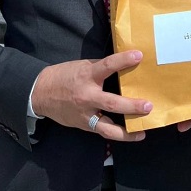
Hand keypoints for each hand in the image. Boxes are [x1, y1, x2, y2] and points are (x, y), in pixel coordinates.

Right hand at [31, 50, 151, 141]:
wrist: (41, 93)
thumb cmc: (66, 76)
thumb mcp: (82, 66)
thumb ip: (100, 68)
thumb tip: (123, 65)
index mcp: (87, 75)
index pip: (107, 66)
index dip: (123, 60)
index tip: (138, 55)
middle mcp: (87, 96)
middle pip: (111, 103)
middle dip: (131, 106)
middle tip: (148, 106)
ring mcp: (85, 114)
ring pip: (107, 127)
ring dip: (126, 131)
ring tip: (142, 132)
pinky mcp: (84, 125)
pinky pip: (102, 131)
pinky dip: (116, 134)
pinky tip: (130, 134)